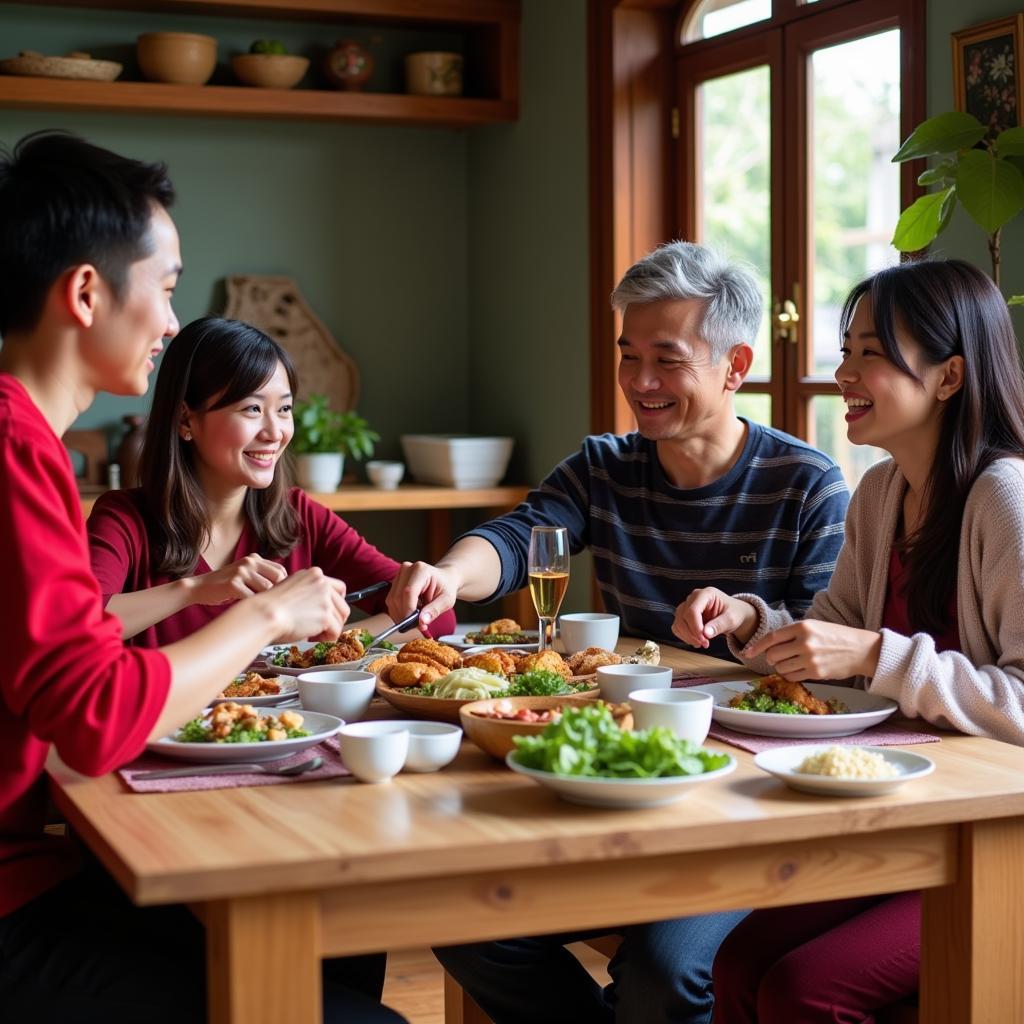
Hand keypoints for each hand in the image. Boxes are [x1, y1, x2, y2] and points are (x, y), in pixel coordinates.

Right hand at [185, 554, 286, 605]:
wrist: (198, 588)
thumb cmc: (225, 586)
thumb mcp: (245, 575)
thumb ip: (262, 576)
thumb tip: (287, 590)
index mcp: (255, 558)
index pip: (281, 571)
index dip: (282, 586)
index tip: (276, 598)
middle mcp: (250, 562)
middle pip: (278, 579)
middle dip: (276, 593)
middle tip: (269, 605)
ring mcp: (241, 571)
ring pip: (266, 589)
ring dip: (263, 600)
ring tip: (257, 607)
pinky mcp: (233, 583)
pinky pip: (252, 597)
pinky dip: (251, 606)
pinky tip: (246, 609)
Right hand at [259, 568, 349, 641]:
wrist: (264, 614)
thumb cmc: (270, 606)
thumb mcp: (292, 588)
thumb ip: (308, 592)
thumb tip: (319, 607)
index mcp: (314, 574)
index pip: (339, 588)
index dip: (336, 604)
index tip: (328, 614)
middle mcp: (323, 583)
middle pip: (343, 606)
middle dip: (335, 620)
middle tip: (322, 630)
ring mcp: (325, 598)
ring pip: (340, 619)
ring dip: (330, 630)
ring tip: (315, 635)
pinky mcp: (325, 615)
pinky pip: (336, 631)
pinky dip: (327, 639)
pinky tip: (314, 638)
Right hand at [386, 560, 460, 635]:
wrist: (444, 579)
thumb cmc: (446, 588)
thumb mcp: (446, 600)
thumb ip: (434, 610)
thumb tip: (422, 622)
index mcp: (421, 570)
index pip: (408, 592)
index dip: (409, 610)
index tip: (415, 624)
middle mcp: (407, 569)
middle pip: (397, 597)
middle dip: (405, 615)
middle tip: (418, 624)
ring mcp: (399, 575)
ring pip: (391, 601)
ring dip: (401, 614)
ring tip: (416, 617)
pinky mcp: (395, 582)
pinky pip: (391, 601)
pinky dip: (399, 611)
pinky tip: (411, 612)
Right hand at [672, 588, 757, 648]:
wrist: (734, 614)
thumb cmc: (734, 613)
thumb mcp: (731, 619)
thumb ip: (719, 625)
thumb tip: (705, 634)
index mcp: (706, 594)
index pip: (693, 610)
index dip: (695, 626)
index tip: (703, 639)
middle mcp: (694, 597)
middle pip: (683, 616)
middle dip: (692, 633)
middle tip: (705, 644)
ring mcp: (687, 605)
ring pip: (678, 622)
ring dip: (687, 636)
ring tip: (702, 643)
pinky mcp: (684, 615)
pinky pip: (677, 626)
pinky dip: (684, 636)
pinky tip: (695, 641)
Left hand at [742, 620, 881, 680]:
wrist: (860, 650)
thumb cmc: (835, 636)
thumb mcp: (814, 627)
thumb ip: (792, 633)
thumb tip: (768, 646)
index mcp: (802, 627)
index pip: (771, 638)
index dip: (756, 646)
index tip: (747, 652)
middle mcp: (804, 642)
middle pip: (773, 655)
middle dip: (771, 658)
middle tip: (779, 657)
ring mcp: (810, 658)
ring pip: (780, 667)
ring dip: (781, 667)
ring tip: (792, 662)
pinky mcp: (815, 672)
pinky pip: (791, 676)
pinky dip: (790, 674)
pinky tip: (798, 669)